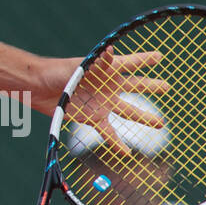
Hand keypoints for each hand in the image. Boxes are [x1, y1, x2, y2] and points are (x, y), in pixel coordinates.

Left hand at [33, 48, 168, 151]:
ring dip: (143, 118)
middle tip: (167, 87)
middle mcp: (107, 86)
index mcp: (105, 70)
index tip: (159, 56)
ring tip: (160, 123)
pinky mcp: (91, 118)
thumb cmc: (58, 72)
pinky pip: (108, 132)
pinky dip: (117, 143)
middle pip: (134, 86)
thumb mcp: (79, 67)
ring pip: (127, 112)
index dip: (144, 59)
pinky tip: (126, 152)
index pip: (130, 63)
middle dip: (151, 86)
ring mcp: (101, 103)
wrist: (38, 89)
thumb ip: (97, 64)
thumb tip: (111, 52)